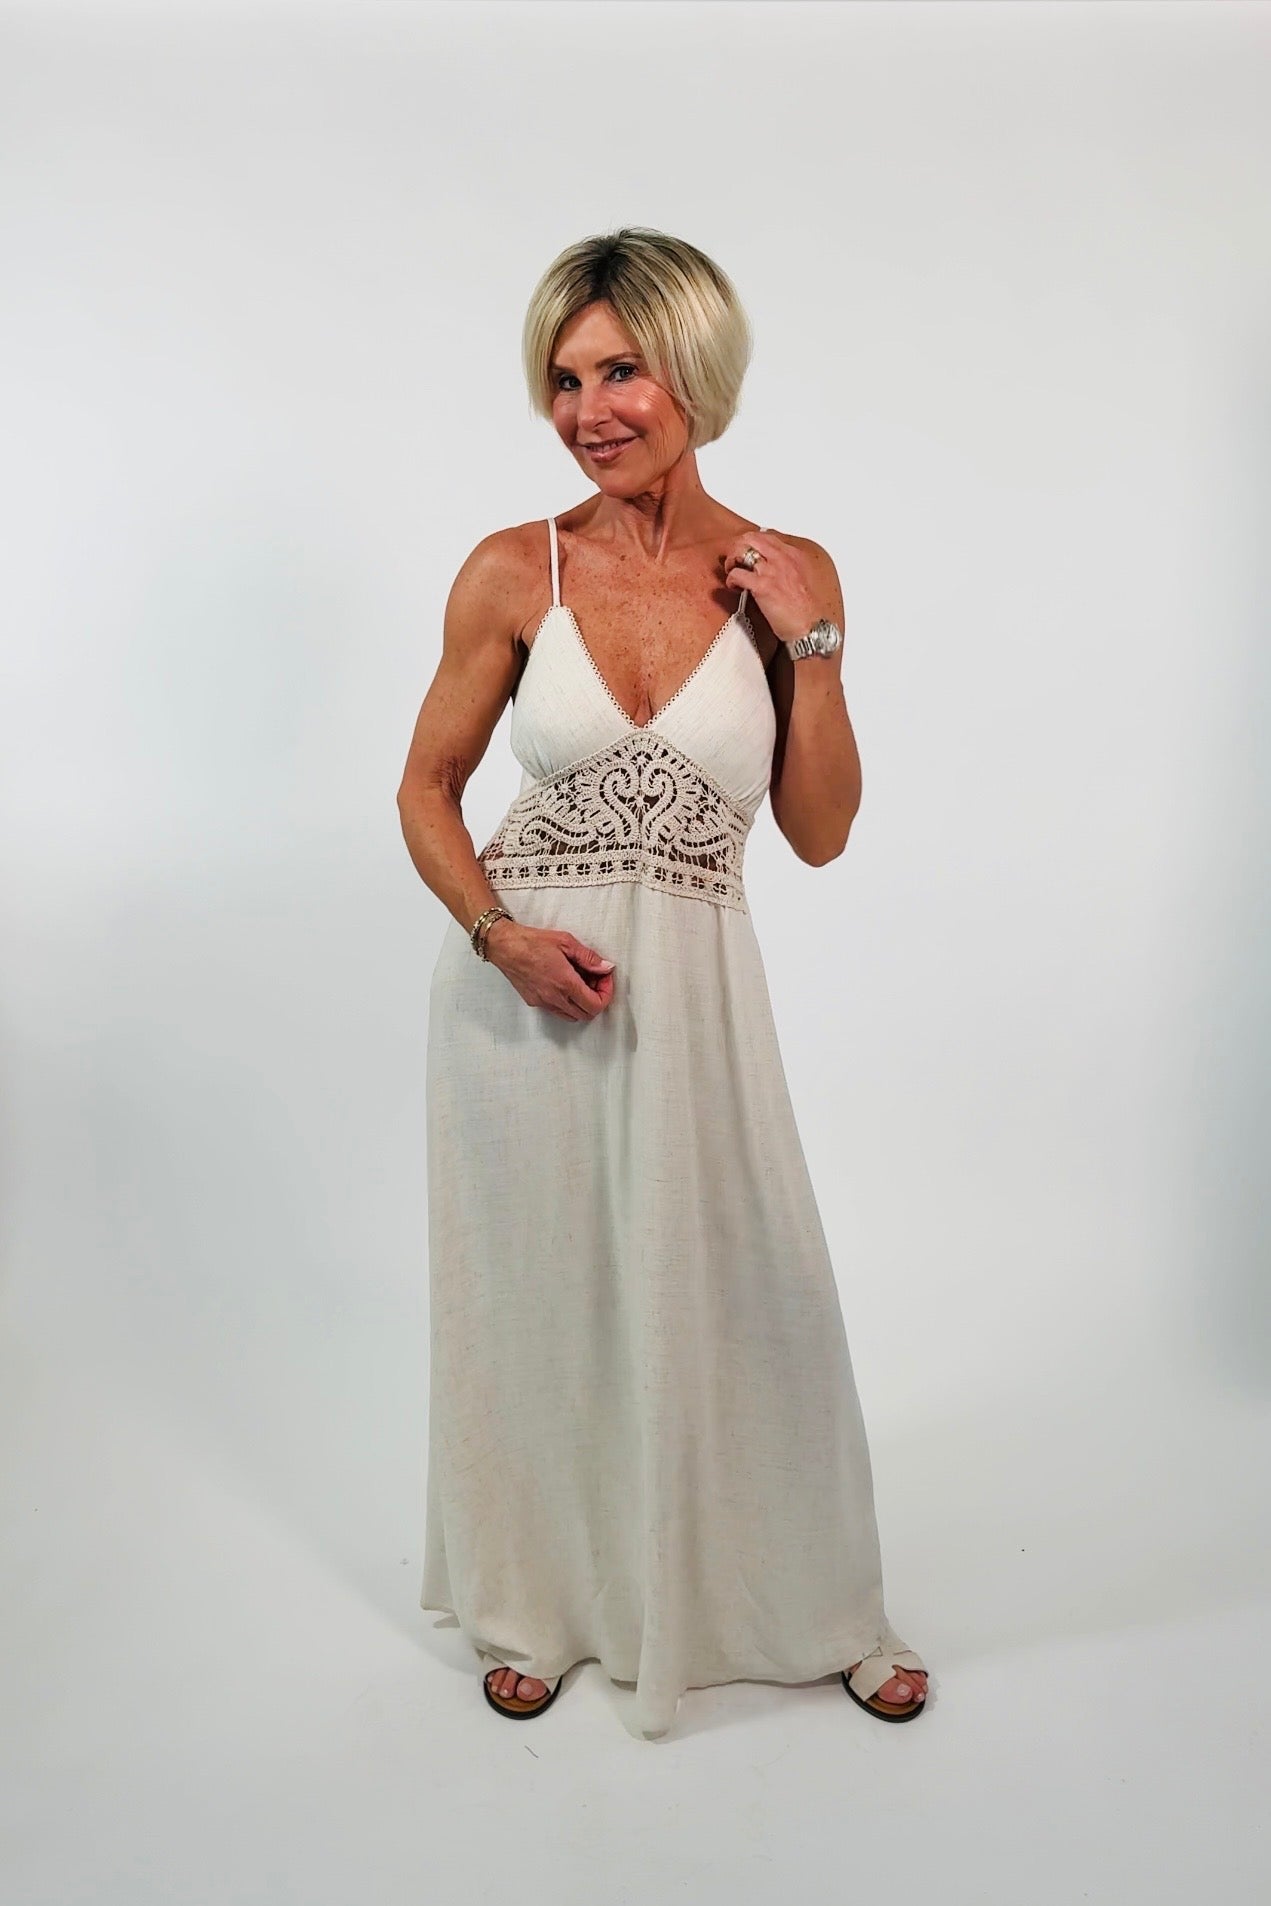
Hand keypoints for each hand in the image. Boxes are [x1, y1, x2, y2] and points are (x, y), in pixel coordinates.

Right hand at [484, 919, 615, 1021]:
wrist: (504, 946)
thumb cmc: (532, 942)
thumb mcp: (566, 942)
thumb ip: (588, 957)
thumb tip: (606, 967)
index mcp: (566, 983)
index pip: (596, 1005)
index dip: (606, 994)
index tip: (604, 979)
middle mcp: (555, 998)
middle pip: (587, 1014)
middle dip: (596, 999)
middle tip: (595, 980)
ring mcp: (543, 1002)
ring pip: (572, 1016)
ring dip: (581, 1003)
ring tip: (579, 982)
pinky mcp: (534, 1002)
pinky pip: (557, 1011)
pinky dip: (567, 1003)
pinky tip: (563, 985)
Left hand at [721, 528, 821, 643]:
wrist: (809, 626)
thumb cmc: (804, 608)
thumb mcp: (800, 577)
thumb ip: (787, 565)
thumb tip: (769, 561)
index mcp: (793, 555)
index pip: (766, 536)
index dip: (751, 543)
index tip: (746, 552)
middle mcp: (782, 558)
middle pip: (751, 538)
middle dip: (738, 547)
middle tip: (735, 560)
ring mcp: (772, 571)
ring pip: (741, 551)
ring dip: (732, 561)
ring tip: (732, 571)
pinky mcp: (762, 587)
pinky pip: (737, 574)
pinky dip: (731, 580)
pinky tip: (734, 587)